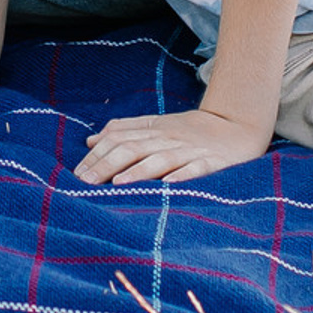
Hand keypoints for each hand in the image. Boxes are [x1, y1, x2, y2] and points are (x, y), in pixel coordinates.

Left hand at [74, 109, 270, 184]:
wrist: (234, 126)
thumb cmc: (188, 130)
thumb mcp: (155, 125)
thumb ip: (124, 130)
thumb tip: (90, 140)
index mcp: (151, 130)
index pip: (117, 139)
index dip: (96, 155)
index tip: (77, 173)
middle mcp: (166, 139)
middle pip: (131, 148)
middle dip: (106, 165)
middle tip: (86, 182)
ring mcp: (188, 151)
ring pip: (159, 159)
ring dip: (138, 171)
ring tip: (118, 183)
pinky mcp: (211, 163)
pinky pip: (195, 170)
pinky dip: (181, 177)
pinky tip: (168, 186)